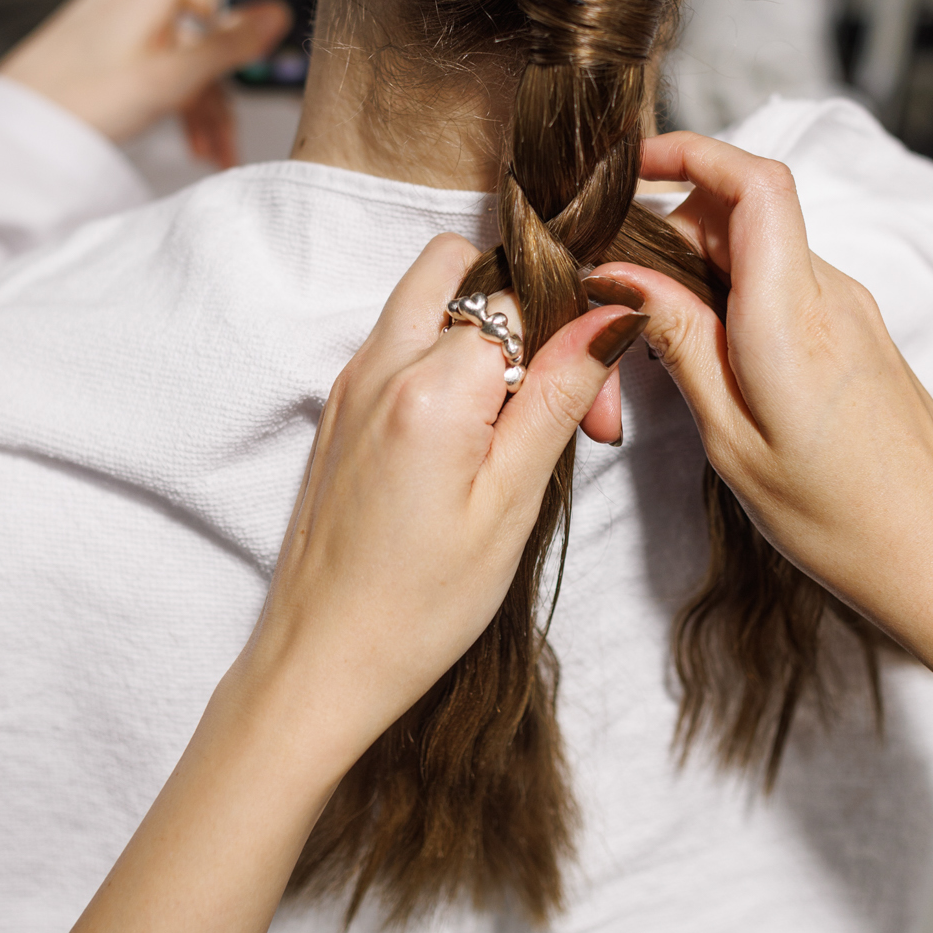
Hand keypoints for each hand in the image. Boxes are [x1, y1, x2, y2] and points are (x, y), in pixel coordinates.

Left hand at [0, 0, 289, 154]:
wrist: (18, 132)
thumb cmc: (79, 100)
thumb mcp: (169, 79)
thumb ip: (226, 45)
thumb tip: (275, 15)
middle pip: (208, 3)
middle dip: (227, 62)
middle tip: (229, 124)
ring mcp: (127, 10)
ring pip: (191, 38)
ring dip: (208, 93)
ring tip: (209, 146)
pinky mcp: (116, 36)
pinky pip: (168, 54)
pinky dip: (185, 95)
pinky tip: (194, 139)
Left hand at [238, 236, 647, 775]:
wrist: (321, 662)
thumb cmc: (419, 604)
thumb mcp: (512, 502)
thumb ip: (560, 394)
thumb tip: (611, 314)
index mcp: (429, 385)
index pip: (523, 297)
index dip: (574, 343)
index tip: (595, 418)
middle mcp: (378, 365)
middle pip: (467, 271)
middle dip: (527, 313)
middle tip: (559, 400)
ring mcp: (351, 382)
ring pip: (431, 299)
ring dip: (486, 334)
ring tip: (516, 424)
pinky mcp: (340, 408)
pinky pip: (403, 343)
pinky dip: (448, 363)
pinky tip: (474, 439)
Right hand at [583, 133, 932, 674]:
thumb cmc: (843, 518)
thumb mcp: (733, 440)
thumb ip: (678, 343)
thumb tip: (619, 276)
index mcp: (792, 315)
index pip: (753, 182)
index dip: (689, 152)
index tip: (632, 168)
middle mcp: (831, 295)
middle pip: (743, 211)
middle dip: (672, 230)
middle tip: (620, 295)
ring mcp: (852, 311)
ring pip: (761, 250)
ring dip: (701, 272)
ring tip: (662, 347)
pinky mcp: (860, 334)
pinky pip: (785, 286)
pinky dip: (736, 300)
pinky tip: (713, 362)